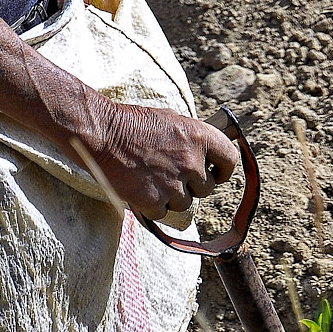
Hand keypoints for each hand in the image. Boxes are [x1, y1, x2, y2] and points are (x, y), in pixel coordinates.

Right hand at [85, 102, 239, 222]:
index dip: (222, 169)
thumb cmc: (132, 123)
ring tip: (151, 179)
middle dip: (192, 185)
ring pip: (184, 203)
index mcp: (199, 137)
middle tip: (170, 174)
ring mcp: (173, 184)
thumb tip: (205, 153)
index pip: (230, 159)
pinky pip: (162, 212)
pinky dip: (152, 205)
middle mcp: (191, 162)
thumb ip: (191, 138)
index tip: (214, 172)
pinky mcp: (154, 200)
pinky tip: (139, 188)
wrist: (102, 134)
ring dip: (171, 196)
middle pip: (206, 188)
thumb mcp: (169, 119)